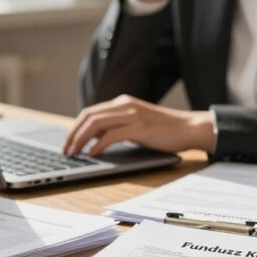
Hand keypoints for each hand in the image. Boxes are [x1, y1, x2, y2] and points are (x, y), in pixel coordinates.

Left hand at [63, 95, 215, 156]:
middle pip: (89, 116)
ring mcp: (132, 115)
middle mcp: (125, 105)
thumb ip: (118, 126)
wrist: (190, 128)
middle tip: (66, 149)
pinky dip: (98, 145)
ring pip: (96, 124)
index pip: (91, 112)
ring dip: (81, 139)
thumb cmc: (165, 130)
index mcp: (123, 103)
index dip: (75, 127)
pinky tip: (93, 154)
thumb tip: (95, 138)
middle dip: (73, 133)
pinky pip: (111, 135)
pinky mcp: (139, 127)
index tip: (68, 141)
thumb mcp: (137, 124)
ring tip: (74, 153)